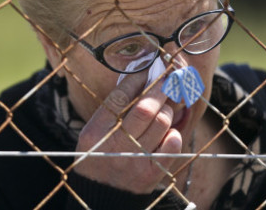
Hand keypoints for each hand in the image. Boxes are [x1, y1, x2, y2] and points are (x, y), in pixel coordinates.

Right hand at [73, 73, 182, 193]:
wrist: (100, 196)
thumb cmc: (97, 155)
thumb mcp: (92, 132)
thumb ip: (110, 110)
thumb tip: (137, 79)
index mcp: (96, 132)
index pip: (119, 98)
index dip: (136, 79)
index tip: (147, 69)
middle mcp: (116, 145)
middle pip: (145, 108)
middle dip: (160, 87)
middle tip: (168, 75)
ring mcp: (136, 159)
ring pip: (163, 122)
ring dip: (168, 108)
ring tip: (166, 104)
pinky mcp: (152, 172)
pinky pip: (172, 144)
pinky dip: (174, 132)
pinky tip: (168, 129)